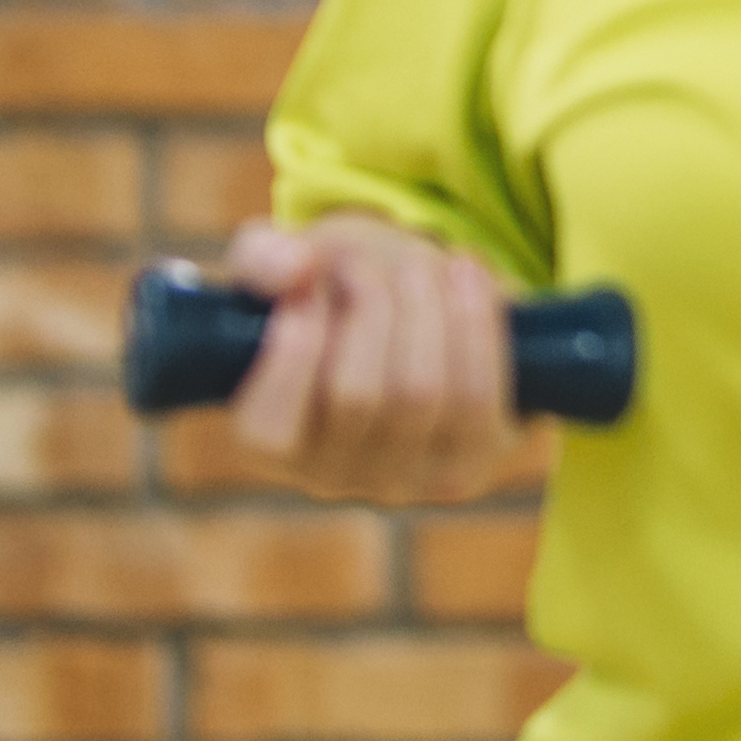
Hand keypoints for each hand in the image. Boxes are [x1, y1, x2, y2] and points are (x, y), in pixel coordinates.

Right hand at [219, 212, 537, 502]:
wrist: (414, 319)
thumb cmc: (330, 294)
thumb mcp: (282, 269)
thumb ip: (263, 260)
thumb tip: (294, 270)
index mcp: (266, 447)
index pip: (269, 429)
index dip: (293, 348)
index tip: (309, 283)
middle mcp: (329, 478)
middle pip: (357, 397)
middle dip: (368, 306)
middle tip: (365, 259)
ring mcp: (401, 481)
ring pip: (420, 393)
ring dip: (425, 309)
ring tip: (417, 261)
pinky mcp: (466, 465)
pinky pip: (477, 396)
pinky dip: (475, 323)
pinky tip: (466, 272)